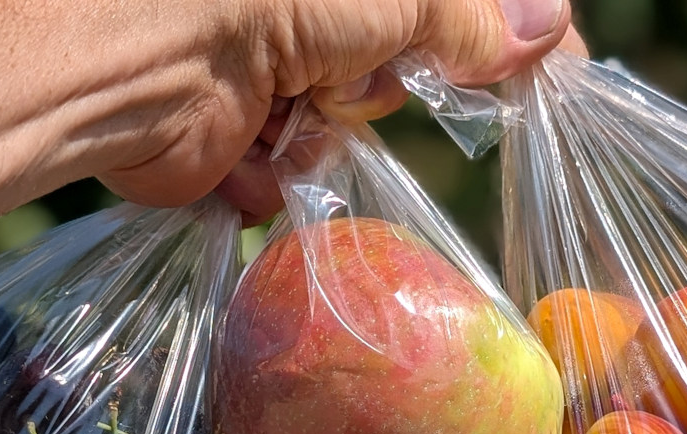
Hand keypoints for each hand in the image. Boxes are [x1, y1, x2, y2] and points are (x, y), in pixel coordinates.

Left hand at [92, 0, 575, 220]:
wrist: (131, 55)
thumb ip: (470, 14)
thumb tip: (548, 26)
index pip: (454, 2)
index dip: (507, 32)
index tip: (555, 68)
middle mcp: (309, 13)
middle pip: (401, 57)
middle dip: (385, 75)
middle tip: (344, 71)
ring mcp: (271, 68)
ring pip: (353, 116)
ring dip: (332, 121)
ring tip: (290, 103)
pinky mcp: (237, 135)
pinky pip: (299, 165)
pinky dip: (283, 163)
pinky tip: (253, 141)